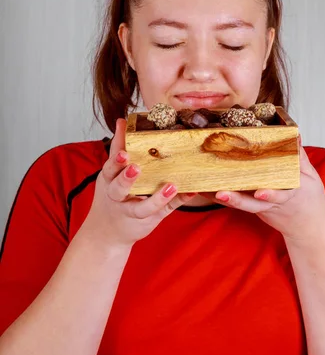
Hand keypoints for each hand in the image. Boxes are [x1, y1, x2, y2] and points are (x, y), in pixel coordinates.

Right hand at [82, 118, 195, 248]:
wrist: (107, 234)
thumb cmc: (114, 195)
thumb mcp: (112, 173)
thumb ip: (118, 148)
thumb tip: (122, 120)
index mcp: (109, 179)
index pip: (110, 163)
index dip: (116, 151)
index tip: (123, 137)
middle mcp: (117, 195)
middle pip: (117, 186)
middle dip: (125, 176)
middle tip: (134, 165)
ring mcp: (132, 210)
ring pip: (141, 207)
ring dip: (156, 197)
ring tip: (170, 186)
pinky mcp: (148, 219)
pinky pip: (161, 212)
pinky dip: (175, 202)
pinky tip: (188, 192)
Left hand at [201, 137, 324, 244]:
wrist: (307, 227)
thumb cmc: (309, 198)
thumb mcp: (311, 177)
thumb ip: (300, 158)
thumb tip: (295, 135)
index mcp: (292, 194)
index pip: (282, 193)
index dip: (271, 193)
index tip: (260, 192)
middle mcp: (274, 203)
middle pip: (254, 204)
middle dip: (238, 199)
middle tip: (221, 194)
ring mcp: (263, 208)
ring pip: (243, 205)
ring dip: (226, 199)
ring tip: (211, 192)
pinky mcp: (255, 209)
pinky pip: (238, 204)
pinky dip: (222, 198)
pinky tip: (206, 191)